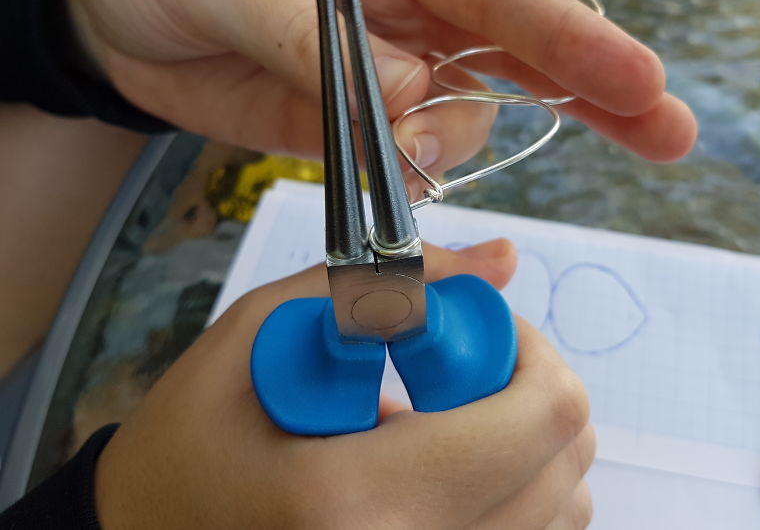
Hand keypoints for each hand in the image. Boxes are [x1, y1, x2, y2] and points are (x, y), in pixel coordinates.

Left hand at [64, 0, 695, 175]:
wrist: (110, 19)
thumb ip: (314, 37)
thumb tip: (411, 93)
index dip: (569, 35)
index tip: (638, 78)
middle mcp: (403, 9)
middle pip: (519, 52)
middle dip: (594, 90)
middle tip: (668, 133)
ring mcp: (385, 72)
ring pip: (464, 116)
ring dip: (453, 148)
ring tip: (398, 156)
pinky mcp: (356, 124)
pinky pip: (411, 157)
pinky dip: (416, 178)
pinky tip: (396, 177)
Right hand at [94, 239, 594, 528]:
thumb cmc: (190, 445)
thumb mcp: (264, 332)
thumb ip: (385, 283)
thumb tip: (501, 259)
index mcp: (357, 500)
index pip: (538, 416)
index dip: (523, 346)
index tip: (464, 326)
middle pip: (565, 461)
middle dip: (525, 386)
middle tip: (451, 369)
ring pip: (564, 503)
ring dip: (522, 436)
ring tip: (439, 422)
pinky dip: (512, 482)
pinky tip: (443, 464)